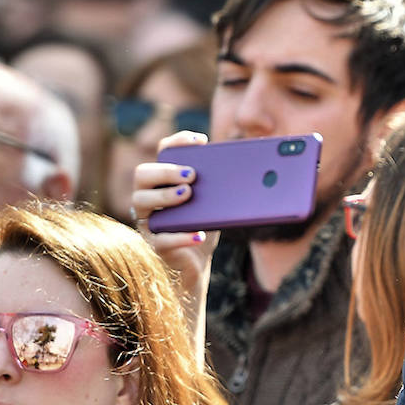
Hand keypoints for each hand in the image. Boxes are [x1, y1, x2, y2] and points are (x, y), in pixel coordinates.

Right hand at [129, 130, 219, 341]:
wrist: (196, 263)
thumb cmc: (203, 226)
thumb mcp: (216, 204)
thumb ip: (224, 186)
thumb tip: (263, 174)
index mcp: (164, 181)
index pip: (163, 152)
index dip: (177, 142)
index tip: (200, 140)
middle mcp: (148, 197)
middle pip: (143, 173)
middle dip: (166, 170)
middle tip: (192, 174)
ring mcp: (147, 220)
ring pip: (141, 201)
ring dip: (165, 195)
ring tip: (188, 194)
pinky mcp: (153, 245)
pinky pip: (160, 238)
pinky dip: (180, 236)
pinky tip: (198, 235)